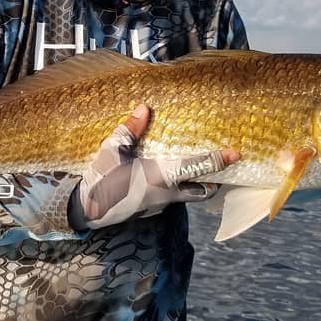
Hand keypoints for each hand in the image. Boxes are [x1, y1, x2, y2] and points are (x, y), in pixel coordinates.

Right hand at [69, 105, 239, 228]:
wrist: (85, 211)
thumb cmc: (99, 179)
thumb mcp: (111, 150)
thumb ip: (130, 130)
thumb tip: (144, 108)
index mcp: (159, 176)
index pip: (196, 167)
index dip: (217, 160)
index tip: (235, 154)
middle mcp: (165, 194)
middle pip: (202, 191)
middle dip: (214, 182)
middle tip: (221, 169)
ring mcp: (159, 206)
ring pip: (186, 197)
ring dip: (193, 186)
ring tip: (193, 171)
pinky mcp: (149, 212)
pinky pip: (169, 200)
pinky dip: (174, 190)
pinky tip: (163, 180)